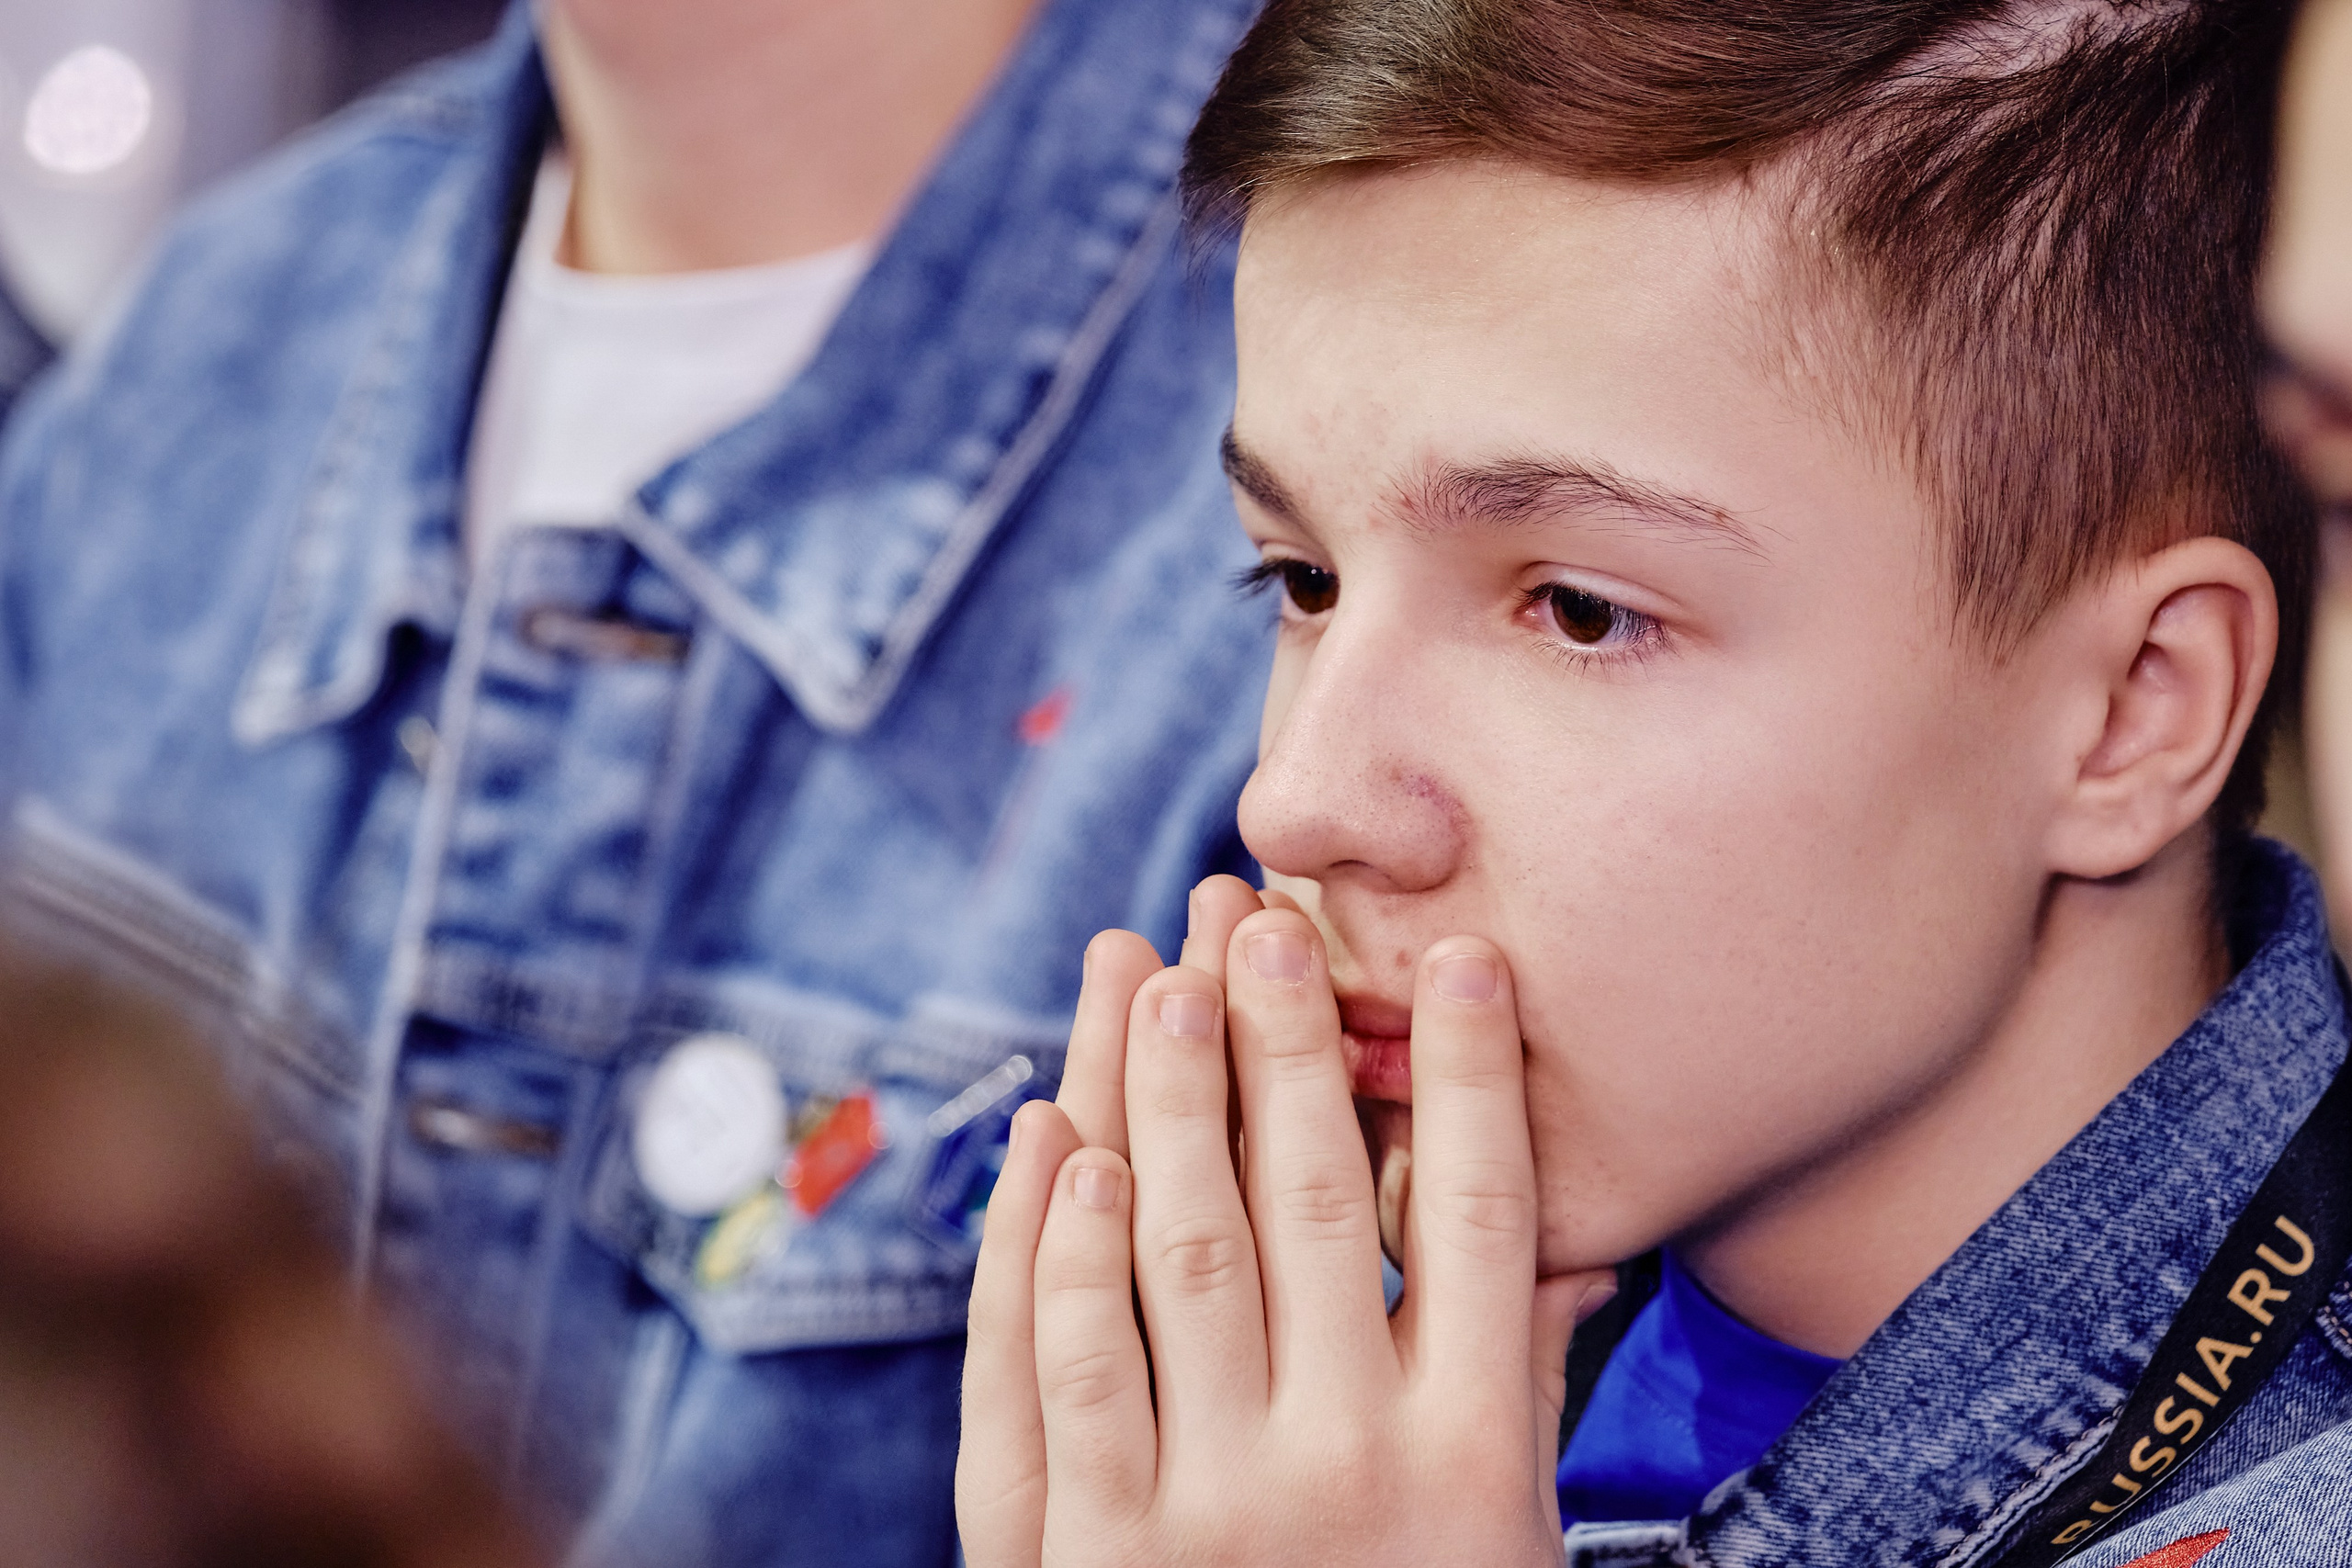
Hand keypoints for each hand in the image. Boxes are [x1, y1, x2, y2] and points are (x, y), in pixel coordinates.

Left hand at [957, 877, 1613, 1567]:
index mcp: (1467, 1466)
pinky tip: (1060, 1139)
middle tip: (1268, 919)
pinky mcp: (1075, 1556)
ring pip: (1165, 1255)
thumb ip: (1516, 1386)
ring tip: (1158, 970)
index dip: (1467, 1082)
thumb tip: (1555, 1231)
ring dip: (1157, 1098)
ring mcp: (1197, 1515)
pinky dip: (1044, 1246)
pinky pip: (1056, 1370)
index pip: (1473, 1225)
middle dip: (1283, 1047)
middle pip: (1301, 1207)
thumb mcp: (1507, 1540)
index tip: (1465, 960)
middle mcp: (1337, 1474)